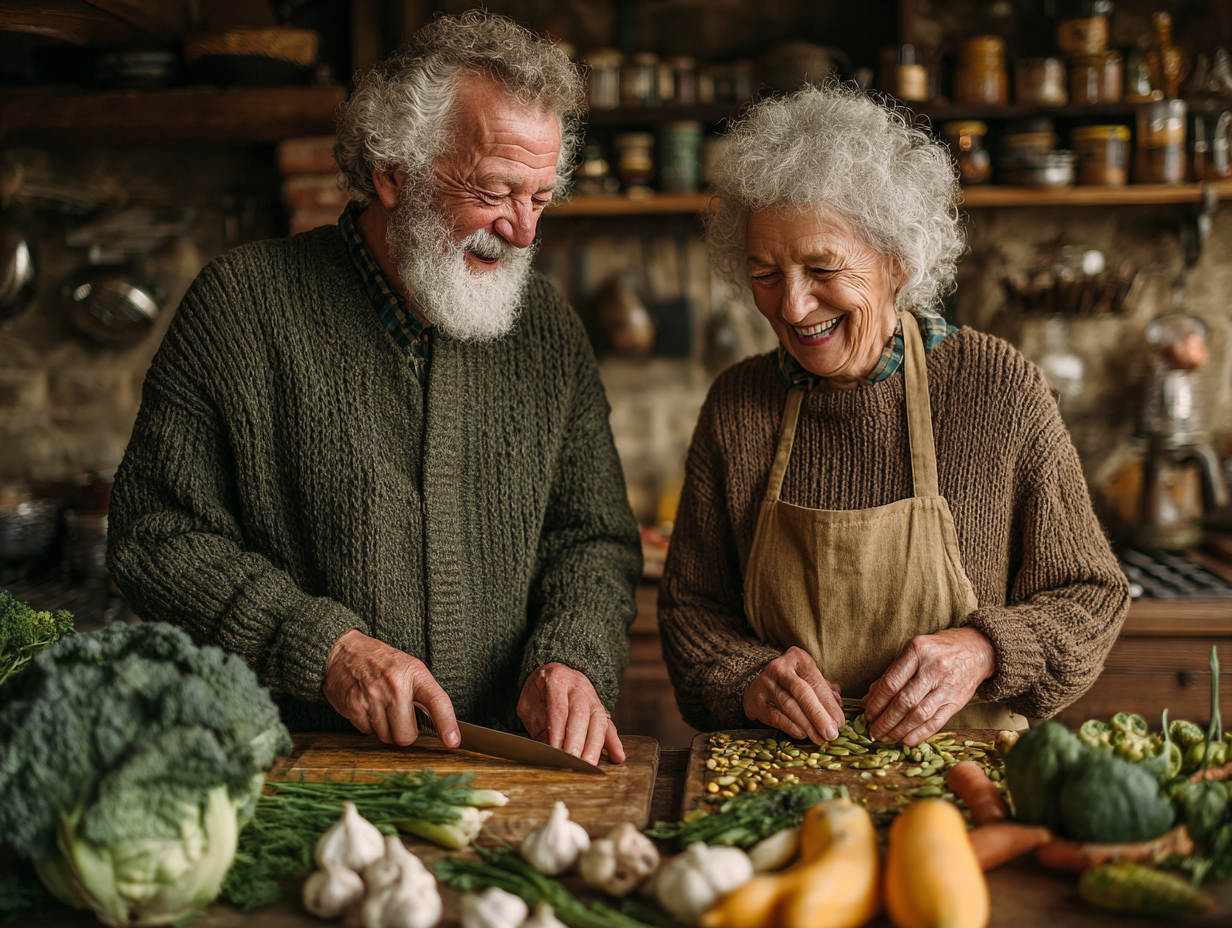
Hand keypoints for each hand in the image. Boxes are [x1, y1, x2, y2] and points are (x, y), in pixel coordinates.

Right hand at [324, 629, 459, 747]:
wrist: (344, 651)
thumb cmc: (381, 662)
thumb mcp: (409, 668)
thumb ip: (423, 695)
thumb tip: (438, 727)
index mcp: (414, 673)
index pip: (437, 702)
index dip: (447, 724)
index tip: (453, 741)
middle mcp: (395, 685)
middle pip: (406, 735)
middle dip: (405, 733)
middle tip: (401, 719)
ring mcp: (373, 696)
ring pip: (386, 737)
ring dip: (386, 730)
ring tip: (382, 709)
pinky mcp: (354, 706)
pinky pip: (367, 732)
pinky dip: (369, 725)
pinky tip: (368, 708)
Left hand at [517, 663, 624, 764]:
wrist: (554, 674)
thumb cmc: (538, 694)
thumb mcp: (529, 705)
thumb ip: (538, 726)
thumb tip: (547, 752)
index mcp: (557, 681)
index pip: (559, 709)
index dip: (558, 732)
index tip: (555, 751)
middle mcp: (578, 687)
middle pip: (580, 715)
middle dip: (577, 741)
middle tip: (572, 760)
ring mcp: (593, 697)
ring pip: (598, 721)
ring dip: (595, 745)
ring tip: (589, 764)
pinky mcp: (602, 709)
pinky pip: (609, 726)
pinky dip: (614, 743)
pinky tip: (617, 757)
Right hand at [742, 647, 844, 742]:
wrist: (760, 686)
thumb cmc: (793, 684)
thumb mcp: (809, 679)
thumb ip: (825, 692)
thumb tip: (838, 711)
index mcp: (797, 658)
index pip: (815, 682)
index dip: (829, 704)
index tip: (840, 722)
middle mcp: (779, 668)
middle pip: (802, 692)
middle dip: (819, 716)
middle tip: (831, 734)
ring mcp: (766, 684)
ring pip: (790, 706)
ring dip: (808, 726)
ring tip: (820, 738)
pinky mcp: (756, 701)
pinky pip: (777, 717)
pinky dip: (792, 727)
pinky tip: (803, 734)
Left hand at [862, 627, 995, 745]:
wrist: (975, 649)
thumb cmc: (936, 650)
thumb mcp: (912, 653)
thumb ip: (891, 675)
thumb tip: (868, 699)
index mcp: (917, 652)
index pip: (891, 683)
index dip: (877, 703)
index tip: (867, 714)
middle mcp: (933, 668)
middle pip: (904, 701)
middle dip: (886, 720)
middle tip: (874, 731)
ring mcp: (947, 686)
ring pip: (919, 714)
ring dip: (900, 730)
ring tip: (887, 737)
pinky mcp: (958, 700)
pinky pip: (937, 721)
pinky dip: (920, 733)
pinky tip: (906, 740)